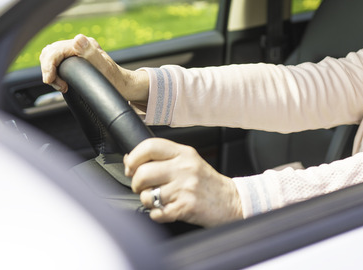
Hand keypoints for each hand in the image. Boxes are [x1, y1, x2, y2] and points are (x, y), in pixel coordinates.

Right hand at [39, 34, 147, 101]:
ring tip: (61, 85)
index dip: (49, 66)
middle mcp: (80, 45)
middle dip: (48, 69)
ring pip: (51, 56)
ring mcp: (77, 51)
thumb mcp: (104, 68)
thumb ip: (91, 53)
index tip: (51, 81)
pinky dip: (54, 71)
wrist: (124, 86)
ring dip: (50, 70)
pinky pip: (56, 61)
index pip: (55, 51)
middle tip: (60, 85)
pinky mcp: (74, 58)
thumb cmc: (116, 80)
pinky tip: (62, 81)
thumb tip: (78, 39)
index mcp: (85, 45)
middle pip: (50, 52)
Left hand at [124, 138, 242, 226]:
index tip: (131, 167)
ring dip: (149, 202)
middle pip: (143, 173)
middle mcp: (184, 168)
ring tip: (161, 200)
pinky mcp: (186, 207)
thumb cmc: (207, 183)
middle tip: (143, 188)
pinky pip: (156, 213)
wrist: (232, 201)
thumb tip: (130, 159)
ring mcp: (185, 187)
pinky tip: (168, 210)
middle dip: (137, 184)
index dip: (134, 157)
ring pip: (148, 196)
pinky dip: (158, 215)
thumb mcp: (189, 162)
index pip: (150, 146)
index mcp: (184, 153)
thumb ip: (163, 158)